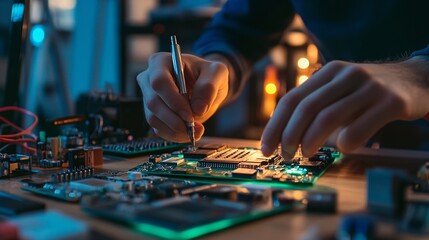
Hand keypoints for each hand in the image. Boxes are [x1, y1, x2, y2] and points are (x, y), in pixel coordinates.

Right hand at [136, 53, 228, 141]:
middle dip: (174, 119)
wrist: (205, 87)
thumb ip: (209, 86)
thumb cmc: (208, 75)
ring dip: (175, 130)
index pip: (159, 82)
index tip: (190, 114)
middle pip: (153, 103)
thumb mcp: (217, 73)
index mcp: (161, 62)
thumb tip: (198, 108)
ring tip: (196, 131)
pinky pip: (158, 129)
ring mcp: (148, 97)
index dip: (173, 100)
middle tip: (194, 127)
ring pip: (154, 118)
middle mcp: (149, 79)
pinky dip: (174, 135)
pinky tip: (189, 133)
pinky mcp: (153, 114)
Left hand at [261, 56, 428, 157]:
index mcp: (328, 73)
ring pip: (328, 116)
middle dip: (288, 136)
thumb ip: (317, 105)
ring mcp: (369, 86)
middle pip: (305, 108)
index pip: (291, 100)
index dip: (274, 125)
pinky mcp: (391, 101)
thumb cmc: (369, 92)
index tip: (265, 148)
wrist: (417, 79)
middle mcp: (345, 75)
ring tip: (306, 154)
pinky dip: (346, 141)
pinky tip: (343, 148)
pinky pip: (361, 125)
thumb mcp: (340, 90)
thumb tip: (285, 134)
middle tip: (285, 156)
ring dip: (311, 140)